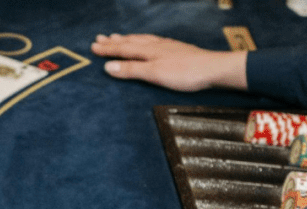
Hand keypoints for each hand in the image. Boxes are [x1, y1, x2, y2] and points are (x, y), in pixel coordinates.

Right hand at [90, 33, 246, 91]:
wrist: (212, 69)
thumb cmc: (185, 73)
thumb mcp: (154, 74)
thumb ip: (131, 70)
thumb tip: (108, 67)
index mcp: (148, 51)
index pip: (122, 49)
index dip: (107, 49)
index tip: (93, 47)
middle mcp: (155, 45)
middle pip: (130, 42)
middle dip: (114, 41)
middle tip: (100, 38)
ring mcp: (166, 46)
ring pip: (142, 40)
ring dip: (128, 39)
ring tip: (118, 37)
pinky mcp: (176, 50)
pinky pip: (152, 41)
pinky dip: (143, 41)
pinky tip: (147, 42)